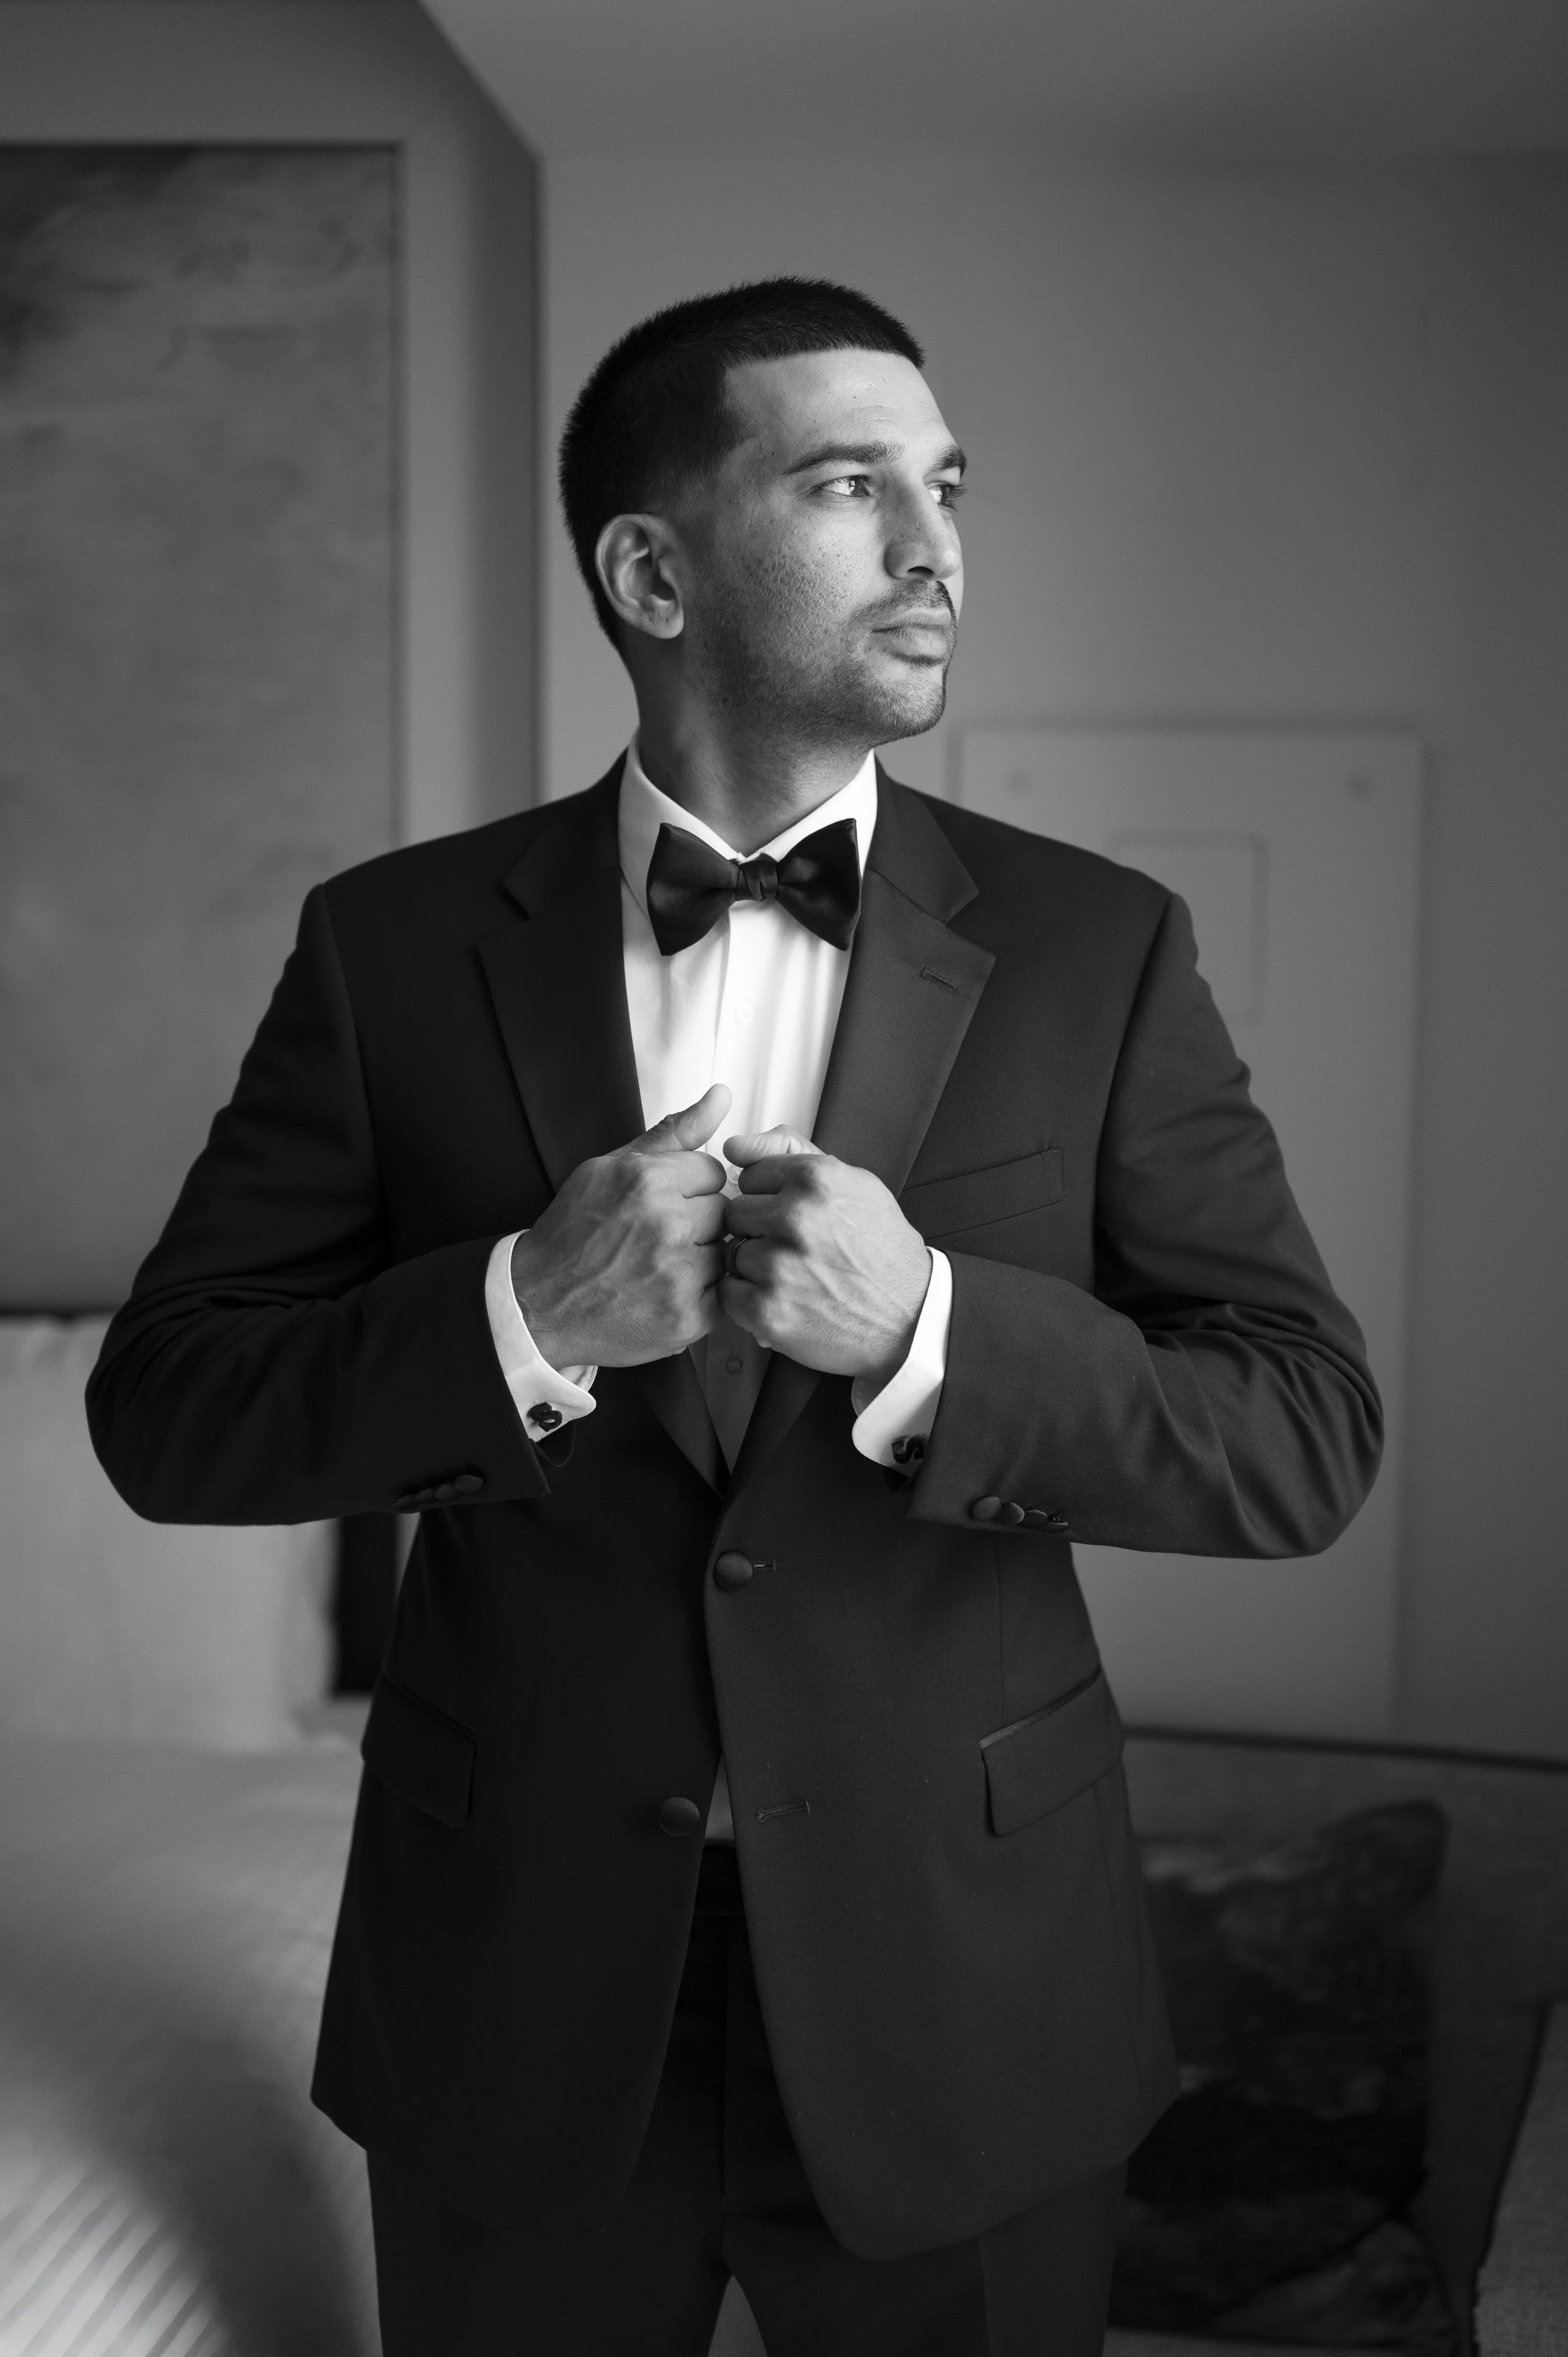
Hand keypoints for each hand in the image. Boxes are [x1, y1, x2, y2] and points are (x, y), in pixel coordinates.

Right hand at [509, 1085, 730, 1367]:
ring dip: (700, 1259)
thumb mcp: (612, 1167)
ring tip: (659, 1266)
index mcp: (648, 1180)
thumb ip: (674, 1133)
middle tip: (658, 1239)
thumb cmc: (574, 1232)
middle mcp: (667, 1225)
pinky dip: (699, 1296)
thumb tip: (721, 1094)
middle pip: (722, 1211)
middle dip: (697, 1222)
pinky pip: (721, 1294)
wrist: (537, 1303)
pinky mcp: (688, 1318)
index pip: (713, 1172)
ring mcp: (679, 1275)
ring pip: (723, 1252)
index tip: (663, 1205)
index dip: (689, 1189)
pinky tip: (664, 1293)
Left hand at [720, 1125, 931, 1383]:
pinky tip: (781, 1299)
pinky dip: (748, 1299)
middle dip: (758, 1230)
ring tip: (793, 1276)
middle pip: (736, 1212)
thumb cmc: (881, 1251)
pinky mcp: (767, 1310)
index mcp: (816, 1179)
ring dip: (754, 1265)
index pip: (751, 1175)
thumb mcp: (853, 1183)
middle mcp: (795, 1217)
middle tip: (793, 1249)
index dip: (769, 1198)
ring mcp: (779, 1265)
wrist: (911, 1316)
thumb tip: (736, 1146)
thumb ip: (791, 1151)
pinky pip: (728, 1292)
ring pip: (731, 1252)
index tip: (791, 1217)